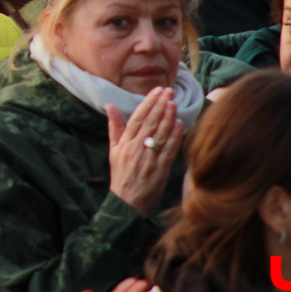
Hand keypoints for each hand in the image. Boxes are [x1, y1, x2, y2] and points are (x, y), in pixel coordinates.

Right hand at [107, 87, 183, 216]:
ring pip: (160, 134)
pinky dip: (175, 137)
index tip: (157, 90)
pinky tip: (180, 125)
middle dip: (160, 105)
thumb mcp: (113, 149)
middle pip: (150, 122)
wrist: (126, 201)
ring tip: (174, 103)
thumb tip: (110, 105)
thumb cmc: (121, 174)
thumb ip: (114, 127)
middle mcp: (136, 148)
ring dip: (168, 117)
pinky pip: (169, 150)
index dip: (148, 102)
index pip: (137, 117)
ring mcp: (149, 158)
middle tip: (169, 91)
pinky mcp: (160, 169)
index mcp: (125, 142)